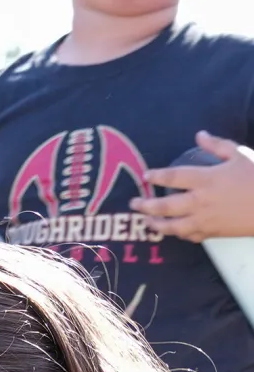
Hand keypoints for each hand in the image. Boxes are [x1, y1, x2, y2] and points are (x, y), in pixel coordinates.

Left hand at [131, 131, 253, 241]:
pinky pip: (189, 236)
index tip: (146, 175)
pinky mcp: (211, 233)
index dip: (157, 176)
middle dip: (146, 205)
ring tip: (146, 222)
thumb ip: (216, 145)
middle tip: (133, 204)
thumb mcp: (238, 154)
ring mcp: (204, 220)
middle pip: (165, 206)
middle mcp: (200, 201)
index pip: (173, 177)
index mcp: (206, 179)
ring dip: (156, 225)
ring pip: (172, 226)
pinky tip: (173, 231)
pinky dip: (179, 234)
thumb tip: (199, 135)